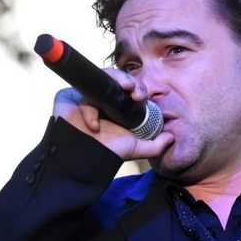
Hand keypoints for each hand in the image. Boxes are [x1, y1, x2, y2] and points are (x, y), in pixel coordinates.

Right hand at [51, 68, 173, 161]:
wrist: (83, 162)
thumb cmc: (107, 152)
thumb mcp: (135, 149)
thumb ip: (155, 145)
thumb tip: (172, 138)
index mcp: (118, 104)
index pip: (128, 88)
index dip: (136, 87)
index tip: (141, 96)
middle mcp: (102, 97)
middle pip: (113, 78)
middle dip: (125, 79)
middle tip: (132, 87)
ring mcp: (85, 96)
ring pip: (98, 80)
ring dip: (112, 80)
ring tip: (123, 88)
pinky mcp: (68, 98)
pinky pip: (79, 96)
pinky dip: (88, 110)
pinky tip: (94, 125)